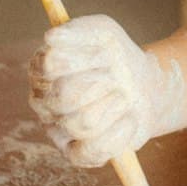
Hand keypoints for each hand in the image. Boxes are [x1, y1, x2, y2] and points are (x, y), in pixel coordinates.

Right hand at [28, 15, 182, 166]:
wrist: (144, 87)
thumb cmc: (117, 57)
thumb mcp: (103, 33)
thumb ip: (78, 31)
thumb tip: (51, 37)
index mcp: (42, 70)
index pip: (51, 63)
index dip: (86, 57)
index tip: (105, 52)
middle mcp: (43, 101)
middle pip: (65, 96)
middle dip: (103, 82)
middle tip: (117, 77)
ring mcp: (57, 130)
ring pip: (83, 123)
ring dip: (116, 105)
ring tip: (123, 97)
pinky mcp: (75, 154)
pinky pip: (94, 150)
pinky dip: (120, 133)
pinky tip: (127, 120)